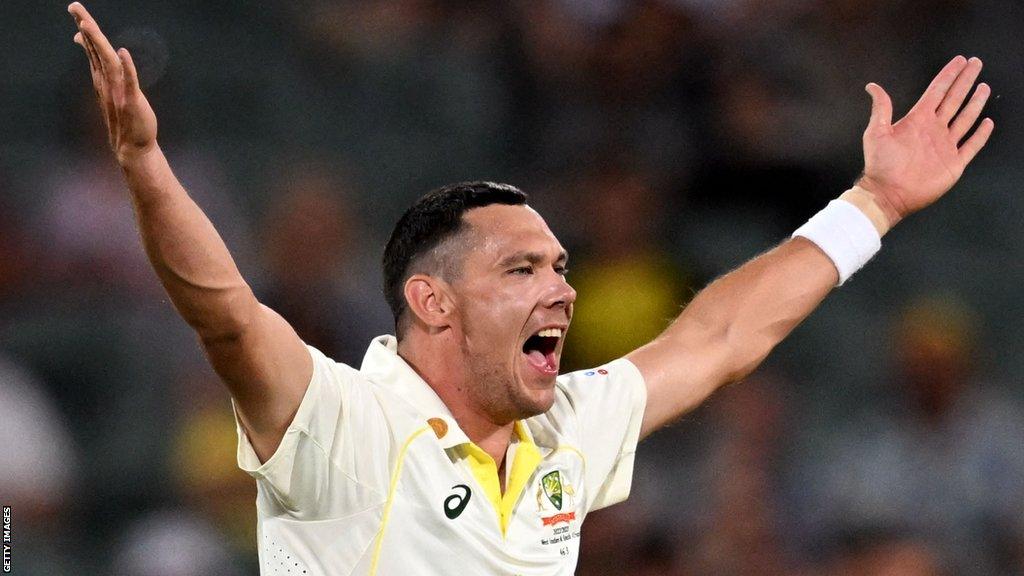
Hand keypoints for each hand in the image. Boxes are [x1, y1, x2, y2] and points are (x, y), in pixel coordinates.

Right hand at [69, 2, 157, 164]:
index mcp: (103, 80)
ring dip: (98, 43)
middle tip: (74, 7)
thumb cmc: (125, 119)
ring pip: (108, 63)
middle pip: (96, 51)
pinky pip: (130, 82)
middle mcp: (107, 84)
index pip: (93, 51)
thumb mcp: (113, 95)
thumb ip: (107, 78)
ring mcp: (119, 92)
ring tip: (87, 25)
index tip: (76, 14)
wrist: (133, 147)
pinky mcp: (133, 101)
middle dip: (87, 29)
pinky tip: (123, 53)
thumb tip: (100, 62)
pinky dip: (127, 67)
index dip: (86, 32)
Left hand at [858, 55, 993, 226]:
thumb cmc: (880, 165)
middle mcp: (933, 130)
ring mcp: (945, 146)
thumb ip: (881, 108)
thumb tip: (872, 86)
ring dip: (975, 103)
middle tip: (976, 64)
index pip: (937, 91)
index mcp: (918, 120)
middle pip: (954, 99)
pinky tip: (987, 122)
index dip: (948, 75)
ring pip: (965, 119)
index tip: (960, 61)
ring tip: (984, 87)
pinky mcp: (954, 163)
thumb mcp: (876, 132)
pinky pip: (971, 145)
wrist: (887, 194)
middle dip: (965, 81)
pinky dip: (980, 134)